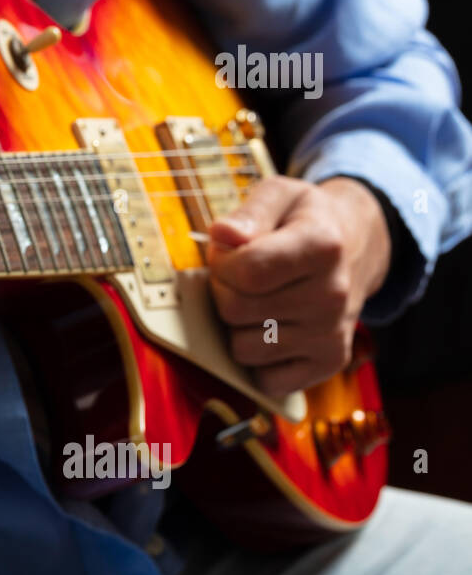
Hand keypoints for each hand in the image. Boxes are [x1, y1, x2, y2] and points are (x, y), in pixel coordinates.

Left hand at [207, 176, 389, 397]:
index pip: (246, 273)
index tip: (229, 253)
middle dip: (223, 291)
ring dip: (237, 326)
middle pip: (237, 311)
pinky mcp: (329, 362)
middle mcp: (334, 295)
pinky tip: (270, 328)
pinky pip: (266, 379)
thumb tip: (223, 235)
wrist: (354, 247)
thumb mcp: (280, 195)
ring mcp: (333, 334)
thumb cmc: (303, 220)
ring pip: (244, 349)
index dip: (221, 263)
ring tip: (258, 299)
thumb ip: (249, 212)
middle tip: (240, 275)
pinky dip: (257, 358)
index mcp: (323, 247)